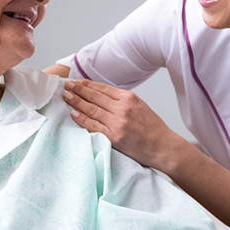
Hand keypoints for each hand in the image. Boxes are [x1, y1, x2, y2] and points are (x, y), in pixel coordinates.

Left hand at [61, 79, 183, 169]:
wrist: (163, 147)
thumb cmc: (152, 128)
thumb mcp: (139, 106)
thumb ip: (121, 100)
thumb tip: (100, 95)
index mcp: (129, 98)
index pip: (102, 88)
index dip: (87, 84)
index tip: (76, 82)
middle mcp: (123, 108)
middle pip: (94, 97)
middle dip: (78, 90)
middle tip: (66, 86)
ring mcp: (118, 123)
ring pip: (92, 109)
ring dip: (76, 102)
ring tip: (66, 96)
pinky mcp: (114, 137)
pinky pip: (93, 126)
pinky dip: (82, 119)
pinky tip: (74, 114)